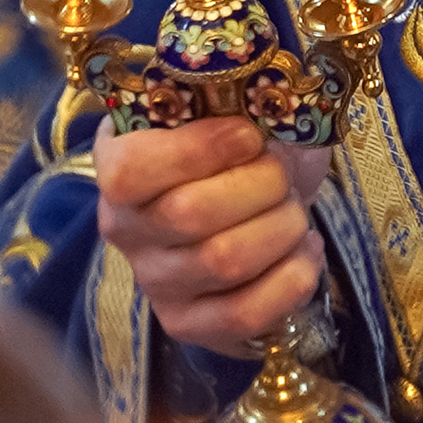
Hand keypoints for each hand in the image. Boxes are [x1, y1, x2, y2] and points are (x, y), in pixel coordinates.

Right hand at [100, 118, 333, 356]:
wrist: (244, 208)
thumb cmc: (235, 151)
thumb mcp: (226, 111)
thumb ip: (232, 98)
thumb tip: (271, 98)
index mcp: (117, 164)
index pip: (134, 170)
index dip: (201, 150)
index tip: (251, 135)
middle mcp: (123, 229)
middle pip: (191, 214)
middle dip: (259, 185)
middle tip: (282, 172)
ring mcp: (153, 282)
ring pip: (225, 261)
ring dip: (281, 227)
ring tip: (294, 209)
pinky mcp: (187, 325)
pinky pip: (245, 313)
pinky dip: (292, 277)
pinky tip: (305, 249)